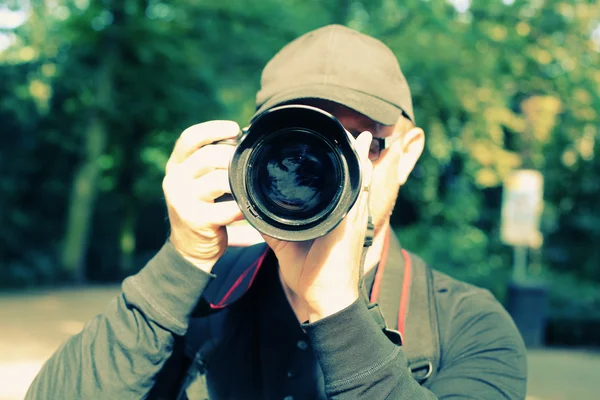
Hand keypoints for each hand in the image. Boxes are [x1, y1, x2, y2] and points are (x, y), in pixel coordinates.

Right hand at [163, 120, 243, 271]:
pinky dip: (243, 207)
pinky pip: (229, 208)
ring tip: (249, 186)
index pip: (189, 138)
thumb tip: (243, 140)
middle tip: (247, 164)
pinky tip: (249, 207)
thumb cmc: (202, 207)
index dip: (212, 129)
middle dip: (232, 158)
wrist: (189, 247)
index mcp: (175, 166)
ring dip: (239, 182)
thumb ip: (211, 161)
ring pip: (219, 180)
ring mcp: (183, 201)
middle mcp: (174, 180)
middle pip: (207, 156)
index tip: (234, 128)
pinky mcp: (196, 220)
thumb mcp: (197, 181)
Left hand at [262, 131, 372, 321]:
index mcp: (331, 218)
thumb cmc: (310, 274)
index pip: (336, 185)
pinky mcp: (352, 223)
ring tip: (358, 134)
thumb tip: (252, 209)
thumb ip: (272, 224)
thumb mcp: (285, 243)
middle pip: (352, 178)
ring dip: (360, 157)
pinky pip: (360, 190)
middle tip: (348, 130)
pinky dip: (362, 170)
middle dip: (352, 154)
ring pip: (360, 180)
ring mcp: (351, 218)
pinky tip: (363, 150)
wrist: (322, 299)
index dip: (336, 165)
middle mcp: (345, 214)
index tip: (328, 143)